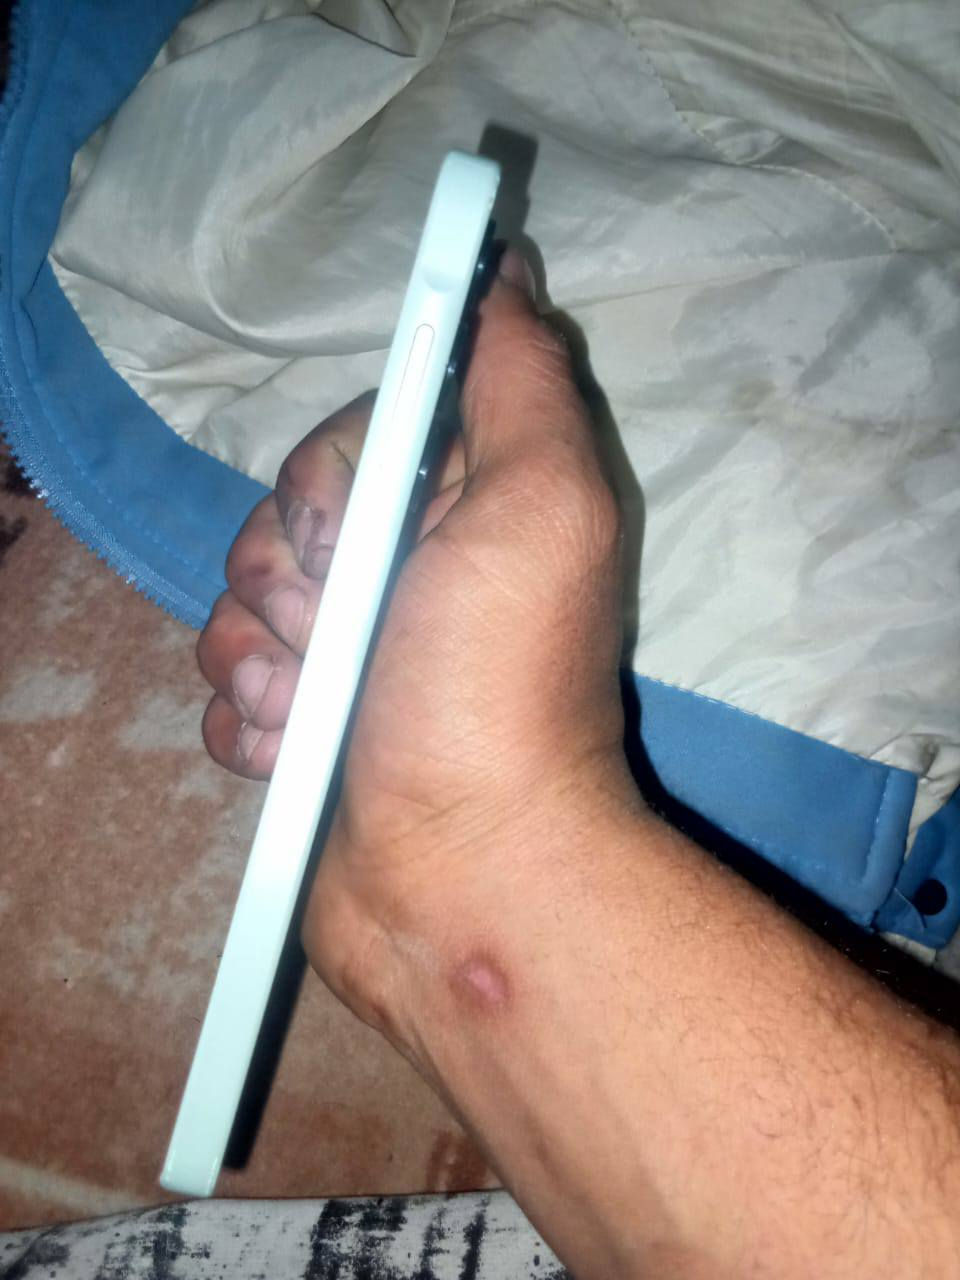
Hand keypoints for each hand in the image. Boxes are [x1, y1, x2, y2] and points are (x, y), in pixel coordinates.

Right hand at [196, 252, 638, 1056]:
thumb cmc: (495, 687)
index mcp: (470, 509)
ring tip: (315, 708)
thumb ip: (521, 376)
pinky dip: (249, 722)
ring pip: (244, 601)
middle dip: (290, 571)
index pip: (356, 432)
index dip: (333, 469)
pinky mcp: (304, 728)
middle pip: (285, 513)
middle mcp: (412, 573)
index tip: (352, 531)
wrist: (462, 875)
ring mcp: (352, 655)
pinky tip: (295, 753)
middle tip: (341, 630)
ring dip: (262, 656)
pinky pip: (227, 686)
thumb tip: (509, 270)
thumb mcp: (541, 502)